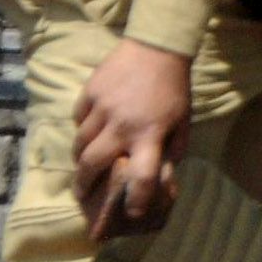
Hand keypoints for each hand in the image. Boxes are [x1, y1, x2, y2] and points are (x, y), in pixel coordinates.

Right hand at [72, 39, 191, 241]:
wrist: (157, 49)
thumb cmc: (174, 90)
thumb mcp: (183, 122)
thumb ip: (172, 150)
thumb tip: (162, 175)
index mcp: (150, 135)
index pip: (140, 176)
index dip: (135, 199)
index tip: (130, 212)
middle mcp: (122, 125)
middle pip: (92, 163)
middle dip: (84, 184)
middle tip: (82, 194)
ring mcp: (101, 109)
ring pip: (80, 142)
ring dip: (81, 157)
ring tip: (84, 165)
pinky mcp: (89, 94)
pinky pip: (78, 119)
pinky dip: (82, 129)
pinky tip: (89, 131)